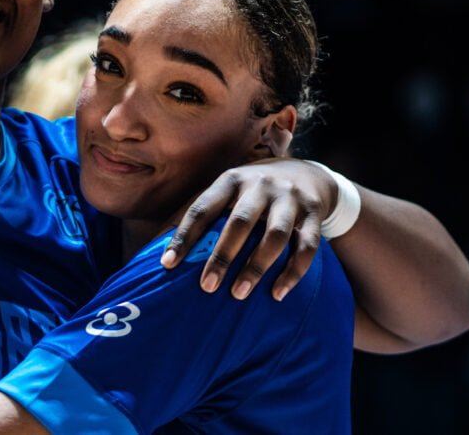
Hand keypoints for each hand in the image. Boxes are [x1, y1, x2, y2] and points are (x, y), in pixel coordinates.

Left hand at [160, 158, 335, 300]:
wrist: (307, 174)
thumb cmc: (251, 191)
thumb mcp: (225, 191)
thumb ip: (197, 214)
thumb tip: (155, 246)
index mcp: (230, 179)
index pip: (202, 208)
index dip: (183, 236)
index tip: (167, 264)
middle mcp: (260, 186)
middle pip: (239, 222)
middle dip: (222, 256)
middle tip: (206, 286)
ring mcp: (290, 199)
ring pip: (275, 235)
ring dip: (257, 267)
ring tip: (238, 294)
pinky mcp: (313, 215)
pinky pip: (307, 247)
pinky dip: (293, 273)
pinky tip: (277, 294)